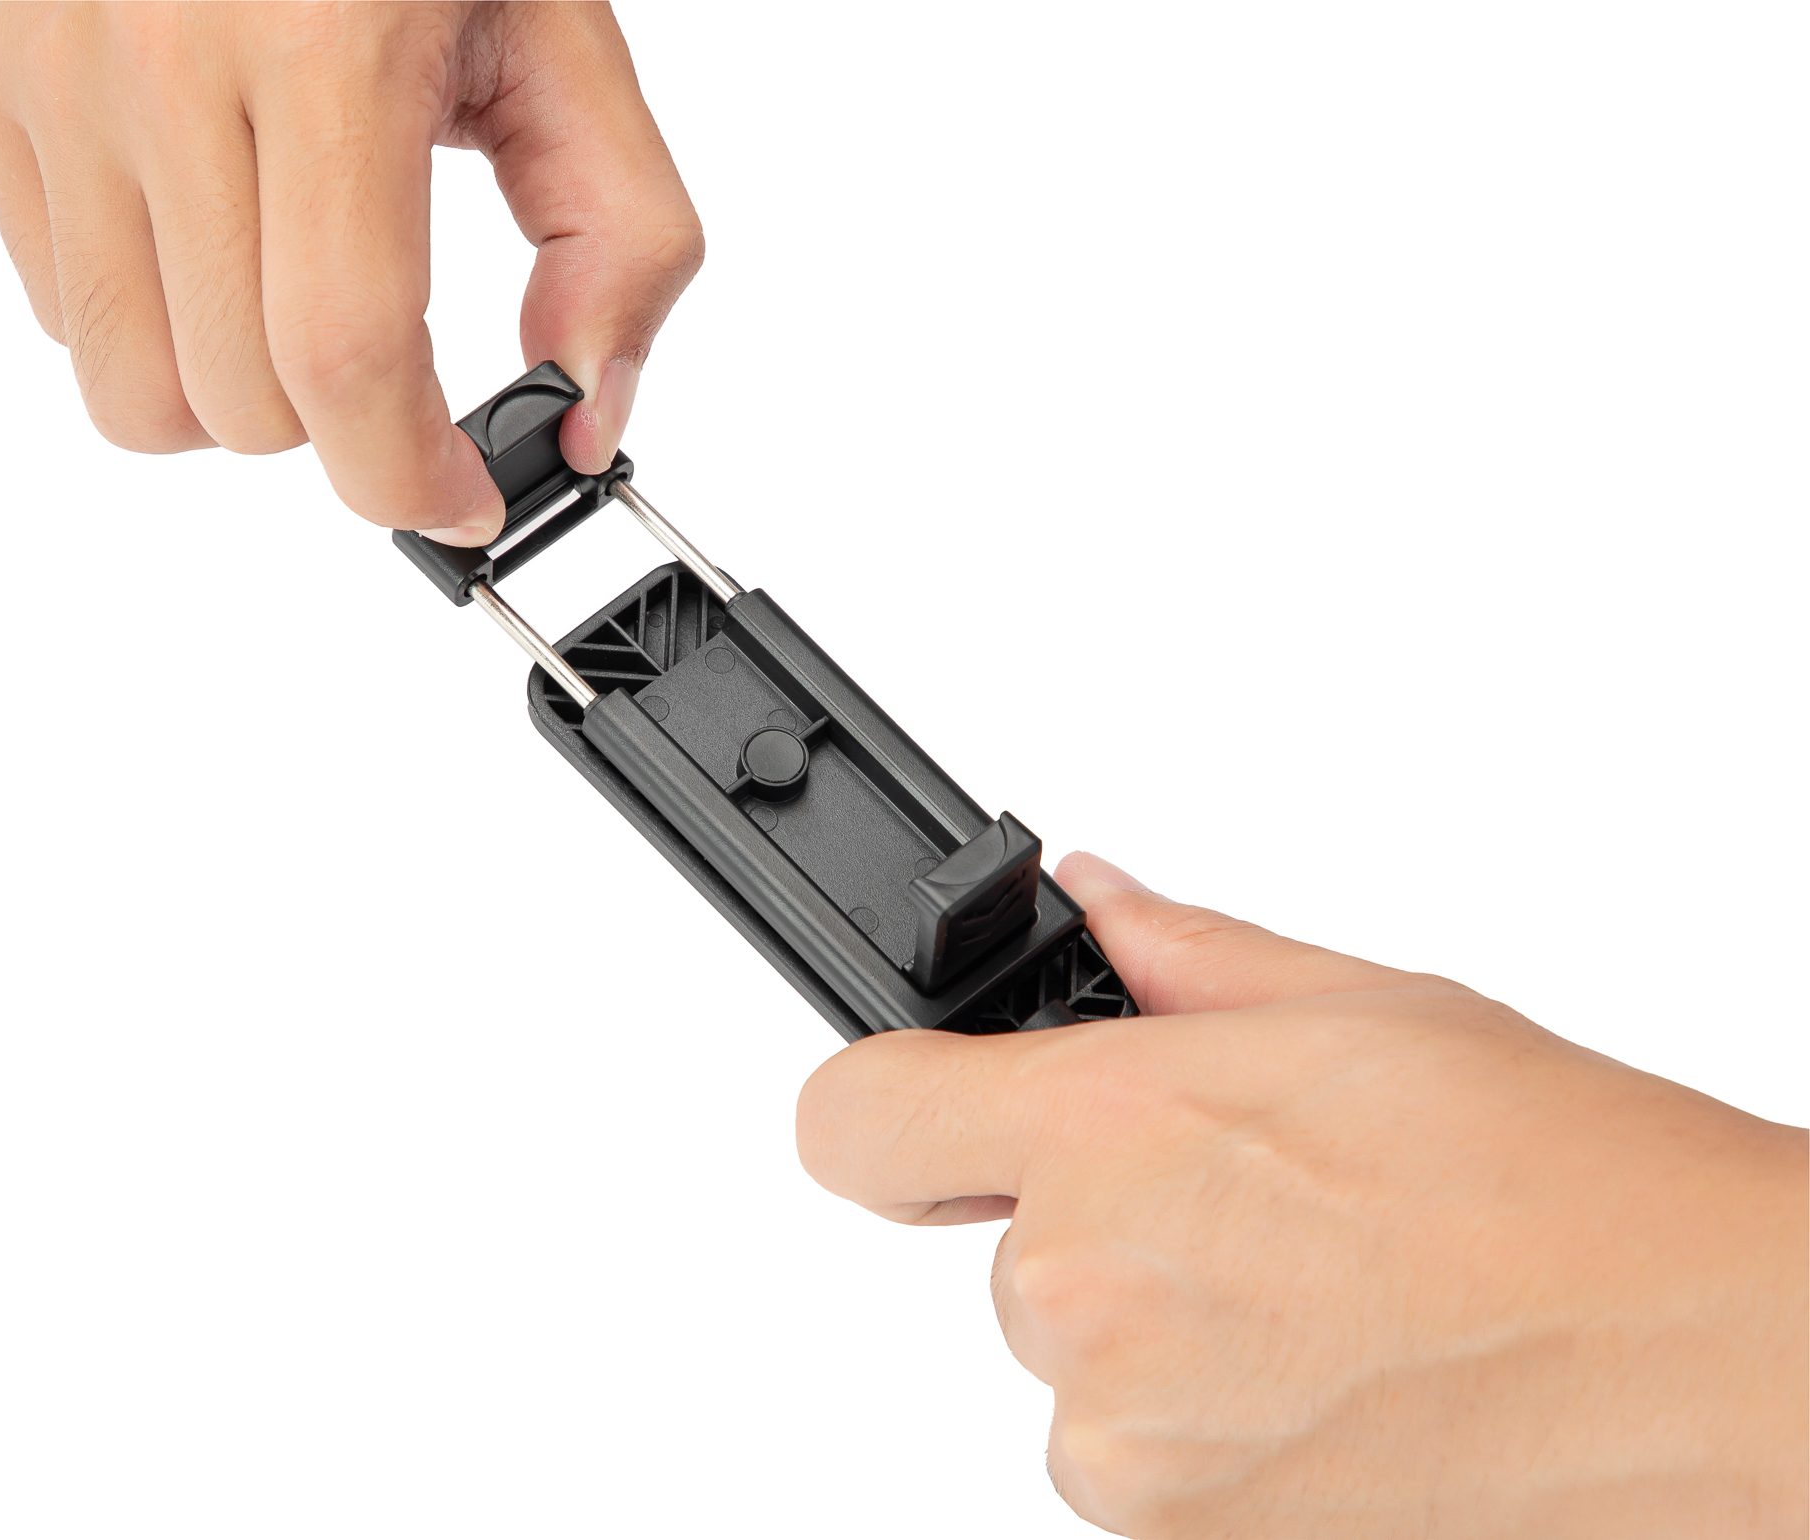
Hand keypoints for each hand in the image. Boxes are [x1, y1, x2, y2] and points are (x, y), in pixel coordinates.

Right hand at [0, 2, 701, 541]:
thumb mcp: (567, 45)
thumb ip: (619, 245)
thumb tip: (586, 418)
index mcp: (326, 48)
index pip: (343, 353)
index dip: (406, 474)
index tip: (458, 501)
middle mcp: (165, 58)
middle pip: (241, 402)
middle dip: (342, 427)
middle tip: (391, 356)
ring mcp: (59, 71)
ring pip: (132, 391)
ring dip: (237, 400)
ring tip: (298, 299)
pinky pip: (62, 313)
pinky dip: (156, 325)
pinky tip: (221, 239)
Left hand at [799, 852, 1807, 1536]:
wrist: (1705, 1363)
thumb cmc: (1563, 1182)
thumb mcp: (1358, 1006)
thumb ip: (1179, 961)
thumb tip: (1095, 900)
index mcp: (1109, 1126)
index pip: (851, 1118)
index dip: (886, 1101)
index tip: (928, 1102)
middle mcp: (1085, 1291)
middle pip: (991, 1242)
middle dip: (1088, 1212)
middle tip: (1241, 1196)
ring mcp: (1123, 1441)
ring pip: (1067, 1355)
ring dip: (1153, 1324)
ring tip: (1314, 1289)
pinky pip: (1129, 1452)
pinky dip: (1199, 1415)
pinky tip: (1324, 1369)